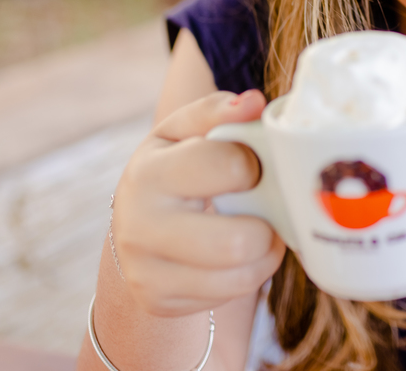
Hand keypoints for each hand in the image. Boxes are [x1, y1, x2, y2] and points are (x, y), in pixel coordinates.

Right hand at [111, 90, 286, 316]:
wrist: (137, 222)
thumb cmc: (176, 165)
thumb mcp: (188, 130)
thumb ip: (219, 112)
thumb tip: (252, 103)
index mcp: (149, 172)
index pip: (230, 166)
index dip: (255, 165)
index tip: (251, 167)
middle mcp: (139, 226)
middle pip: (236, 241)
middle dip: (268, 225)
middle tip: (265, 210)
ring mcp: (145, 270)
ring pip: (239, 275)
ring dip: (265, 253)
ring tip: (261, 231)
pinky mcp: (158, 302)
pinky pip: (229, 295)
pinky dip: (247, 275)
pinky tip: (238, 255)